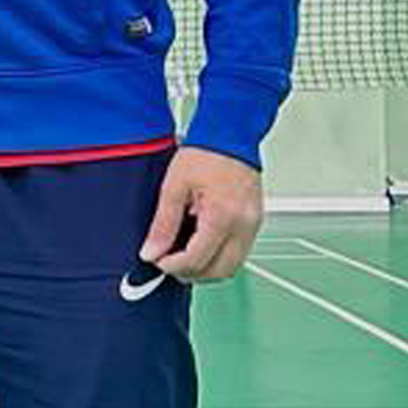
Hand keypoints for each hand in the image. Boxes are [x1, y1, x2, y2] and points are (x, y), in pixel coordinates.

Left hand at [139, 146, 262, 282]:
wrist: (231, 134)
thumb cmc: (206, 153)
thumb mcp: (174, 187)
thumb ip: (163, 224)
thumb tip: (152, 251)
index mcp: (222, 215)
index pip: (197, 260)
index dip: (172, 266)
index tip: (157, 259)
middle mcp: (243, 224)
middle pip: (218, 271)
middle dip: (191, 273)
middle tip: (169, 262)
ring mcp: (253, 225)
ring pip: (232, 267)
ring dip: (207, 269)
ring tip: (184, 256)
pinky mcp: (255, 222)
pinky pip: (239, 253)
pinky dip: (219, 257)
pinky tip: (202, 245)